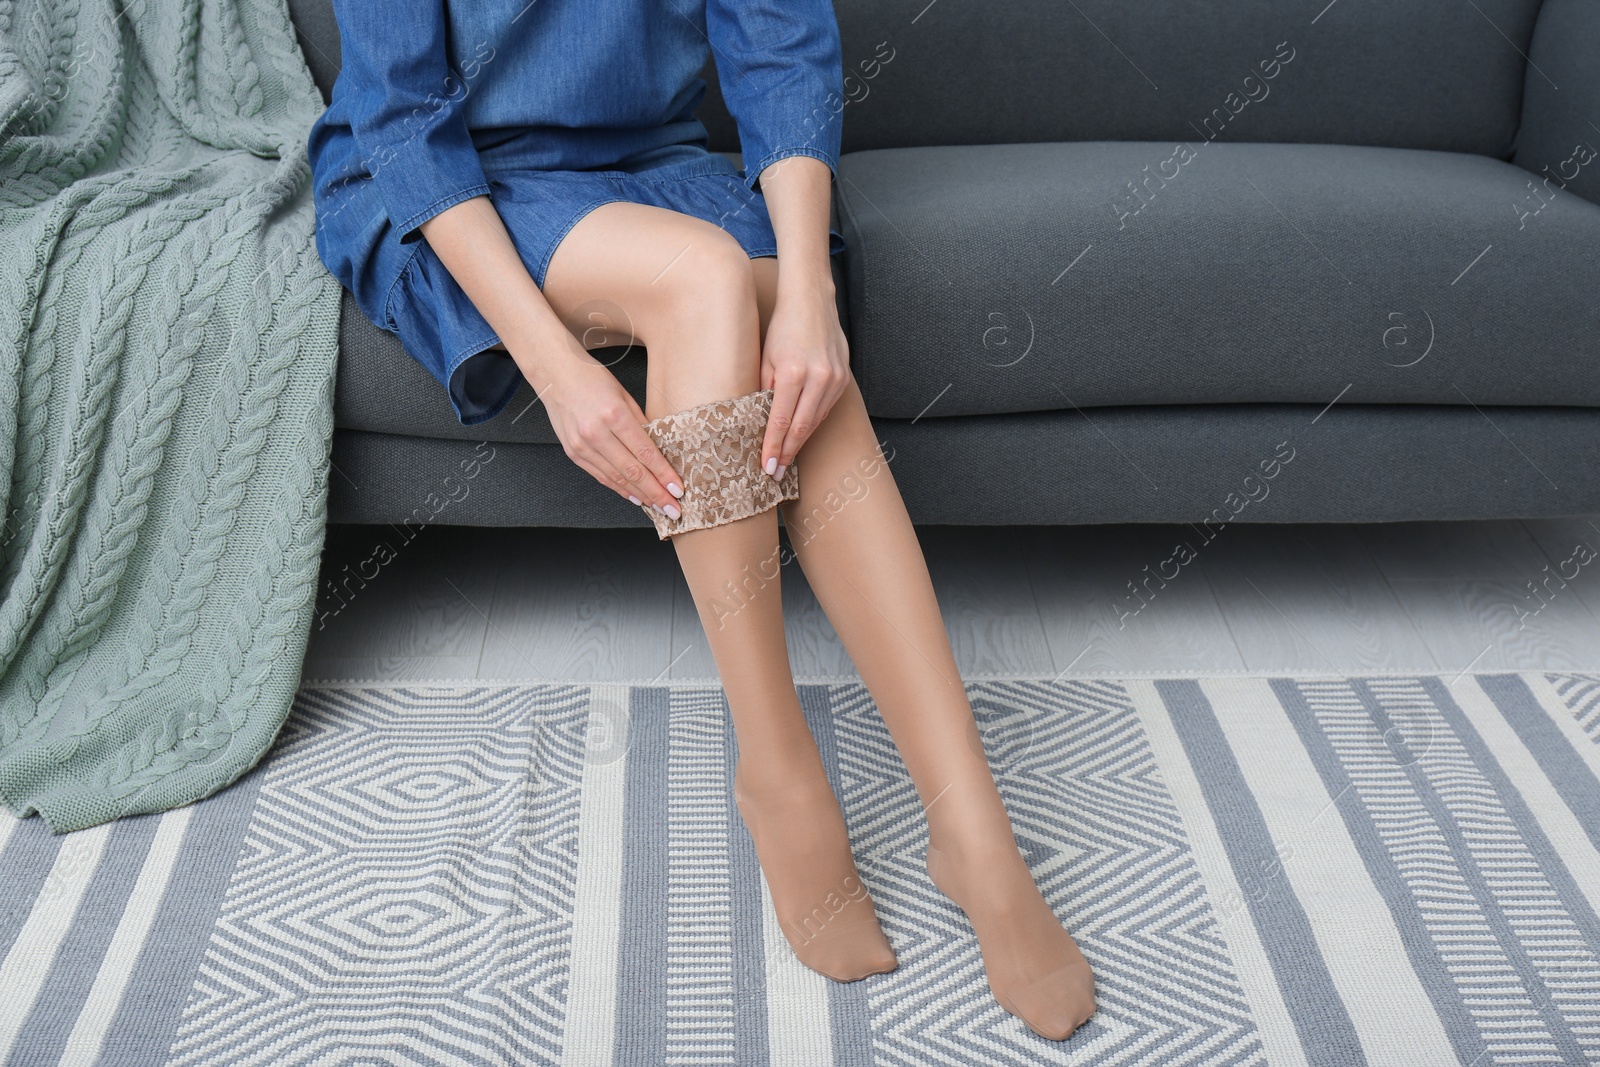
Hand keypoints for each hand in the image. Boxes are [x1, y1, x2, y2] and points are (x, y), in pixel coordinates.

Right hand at [534, 339, 684, 517]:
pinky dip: (619, 488)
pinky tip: (634, 497)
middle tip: (673, 509)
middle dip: (656, 494)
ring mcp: (581, 445)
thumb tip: (659, 450)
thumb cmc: (592, 378)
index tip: (678, 489)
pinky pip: (600, 476)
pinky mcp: (573, 452)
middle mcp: (596, 433)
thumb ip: (641, 423)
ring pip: (616, 478)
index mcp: (614, 414)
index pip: (645, 452)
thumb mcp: (624, 395)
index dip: (663, 475)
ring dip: (639, 496)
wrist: (554, 374)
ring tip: (658, 507)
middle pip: (632, 471)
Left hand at [759, 285, 850, 477]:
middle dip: (787, 453)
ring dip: (799, 442)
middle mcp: (818, 377)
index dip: (773, 447)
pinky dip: (812, 423)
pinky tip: (800, 434)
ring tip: (785, 459)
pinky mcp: (843, 378)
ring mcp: (834, 379)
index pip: (781, 420)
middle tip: (775, 473)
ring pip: (816, 421)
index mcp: (793, 372)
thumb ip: (763, 389)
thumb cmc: (784, 326)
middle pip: (802, 427)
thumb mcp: (765, 357)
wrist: (813, 301)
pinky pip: (825, 409)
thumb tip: (758, 421)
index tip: (767, 467)